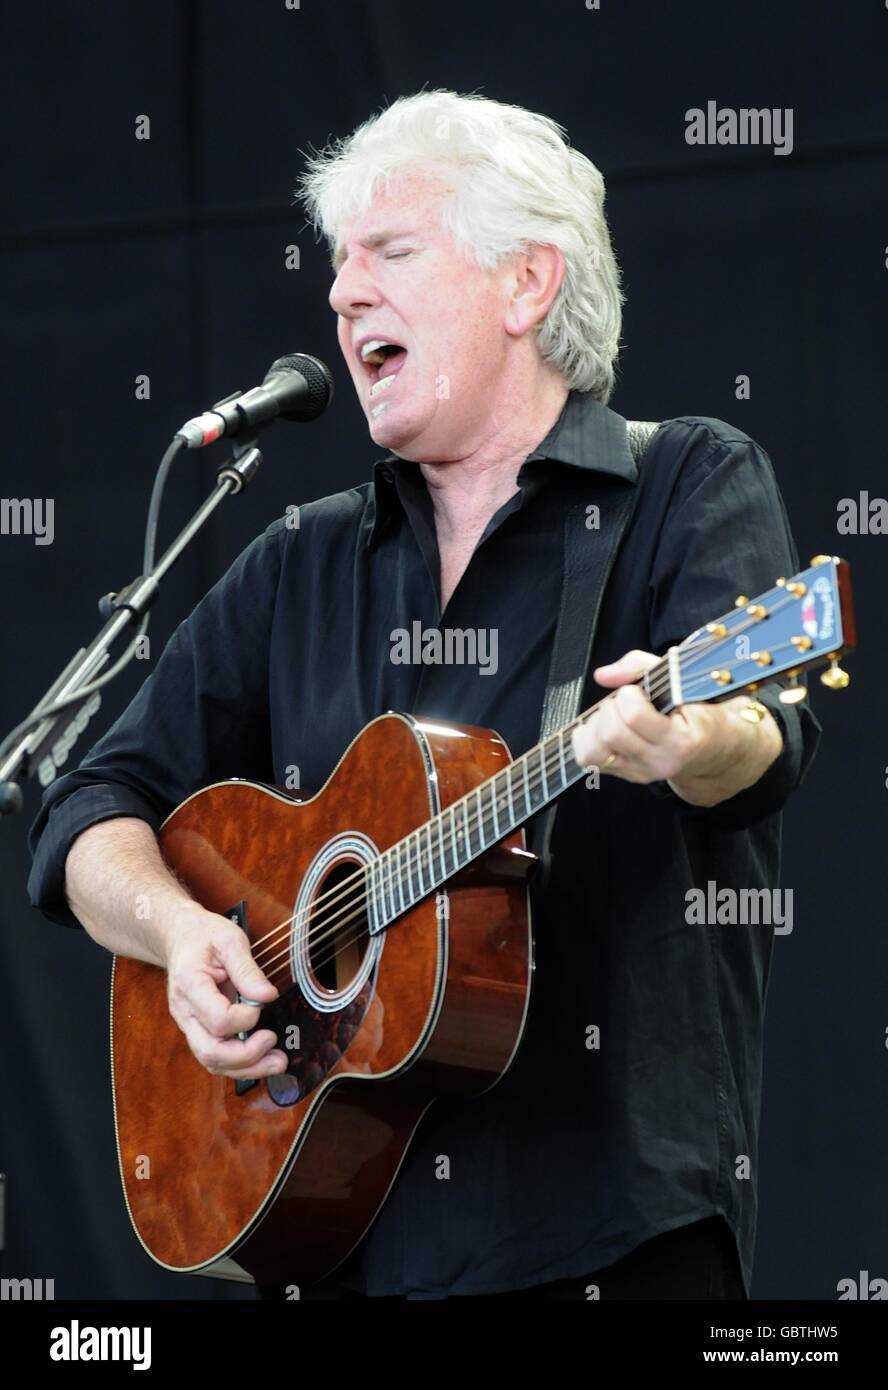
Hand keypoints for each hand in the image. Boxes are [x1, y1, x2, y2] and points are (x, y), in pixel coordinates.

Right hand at [162, 905, 288, 1079]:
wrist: (180, 936)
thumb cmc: (204, 935)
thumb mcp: (230, 940)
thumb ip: (248, 970)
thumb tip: (268, 997)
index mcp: (190, 984)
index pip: (218, 1018)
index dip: (246, 1018)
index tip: (263, 1003)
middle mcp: (184, 1011)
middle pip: (210, 1051)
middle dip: (247, 1057)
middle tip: (276, 1048)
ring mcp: (188, 1023)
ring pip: (211, 1060)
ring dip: (246, 1068)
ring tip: (277, 1062)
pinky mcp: (197, 1029)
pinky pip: (214, 1055)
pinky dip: (238, 1063)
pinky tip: (261, 1059)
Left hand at [571, 649, 782, 805]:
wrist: (721, 749)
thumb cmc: (704, 709)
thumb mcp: (683, 680)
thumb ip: (641, 668)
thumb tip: (603, 675)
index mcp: (682, 740)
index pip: (634, 715)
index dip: (629, 693)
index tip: (638, 689)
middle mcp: (661, 762)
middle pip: (609, 733)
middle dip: (610, 707)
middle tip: (625, 701)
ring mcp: (643, 773)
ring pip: (592, 751)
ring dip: (594, 726)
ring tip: (614, 714)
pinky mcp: (629, 776)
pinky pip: (590, 759)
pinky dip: (589, 739)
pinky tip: (607, 727)